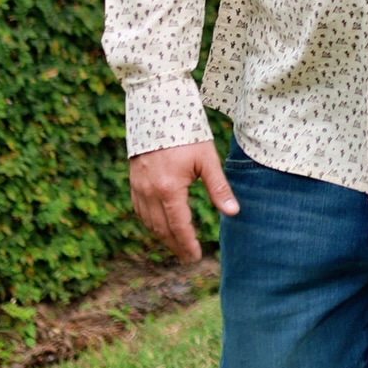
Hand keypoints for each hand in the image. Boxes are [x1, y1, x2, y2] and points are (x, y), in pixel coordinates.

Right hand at [128, 140, 239, 262]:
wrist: (157, 110)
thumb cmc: (187, 133)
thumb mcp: (207, 160)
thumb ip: (219, 189)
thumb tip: (233, 213)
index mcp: (169, 189)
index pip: (179, 226)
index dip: (187, 244)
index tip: (196, 257)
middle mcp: (149, 192)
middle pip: (162, 229)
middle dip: (175, 246)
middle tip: (187, 258)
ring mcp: (138, 187)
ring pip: (148, 222)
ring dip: (162, 237)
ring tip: (176, 246)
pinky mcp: (133, 181)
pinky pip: (139, 210)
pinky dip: (150, 223)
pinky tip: (160, 226)